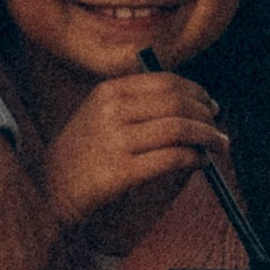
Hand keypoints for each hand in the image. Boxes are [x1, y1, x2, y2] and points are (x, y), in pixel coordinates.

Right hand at [41, 70, 231, 234]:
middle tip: (218, 129)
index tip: (210, 104)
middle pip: (177, 102)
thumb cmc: (83, 152)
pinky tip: (200, 162)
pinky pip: (172, 158)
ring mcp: (116, 140)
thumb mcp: (100, 114)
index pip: (166, 82)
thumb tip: (191, 104)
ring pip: (179, 128)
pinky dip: (194, 158)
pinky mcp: (122, 170)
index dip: (196, 92)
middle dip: (206, 115)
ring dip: (207, 136)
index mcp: (109, 91)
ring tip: (217, 146)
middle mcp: (113, 110)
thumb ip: (137, 103)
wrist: (51, 188)